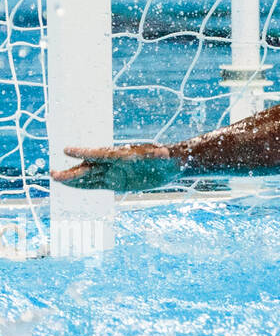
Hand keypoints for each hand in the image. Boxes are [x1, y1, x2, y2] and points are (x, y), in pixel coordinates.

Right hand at [51, 145, 180, 192]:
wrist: (170, 164)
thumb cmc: (167, 157)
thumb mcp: (164, 156)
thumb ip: (160, 155)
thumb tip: (163, 152)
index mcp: (122, 155)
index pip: (100, 154)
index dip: (84, 152)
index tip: (67, 150)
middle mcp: (114, 164)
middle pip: (89, 167)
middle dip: (72, 171)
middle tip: (53, 173)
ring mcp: (114, 173)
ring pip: (89, 177)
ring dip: (73, 179)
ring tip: (56, 179)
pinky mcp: (117, 183)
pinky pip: (96, 185)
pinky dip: (83, 186)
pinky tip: (71, 186)